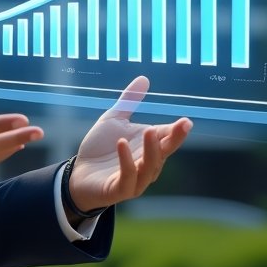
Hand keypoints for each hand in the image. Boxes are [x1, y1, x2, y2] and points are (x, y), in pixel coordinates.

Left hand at [67, 76, 191, 213]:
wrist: (79, 172)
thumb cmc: (101, 147)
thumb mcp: (114, 119)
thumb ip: (129, 102)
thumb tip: (144, 78)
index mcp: (148, 148)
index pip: (167, 138)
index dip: (178, 131)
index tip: (186, 121)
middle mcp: (147, 165)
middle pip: (164, 153)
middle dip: (173, 140)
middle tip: (181, 125)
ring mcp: (135, 179)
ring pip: (149, 167)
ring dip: (151, 150)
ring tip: (151, 131)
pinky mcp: (119, 189)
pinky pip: (127, 177)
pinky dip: (127, 162)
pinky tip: (122, 144)